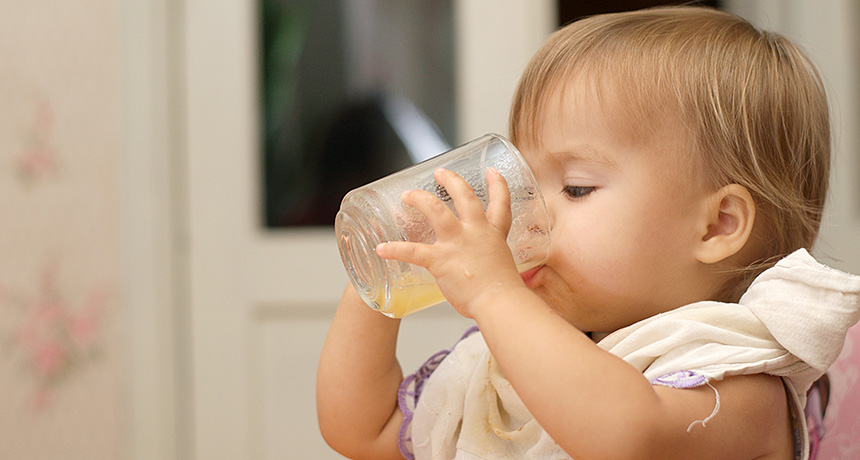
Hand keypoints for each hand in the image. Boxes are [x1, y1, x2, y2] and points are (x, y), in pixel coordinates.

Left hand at [375, 168, 524, 317]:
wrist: (500, 303)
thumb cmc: (502, 294)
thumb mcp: (501, 268)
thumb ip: (487, 263)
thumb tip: (478, 274)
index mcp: (493, 235)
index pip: (500, 203)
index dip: (496, 184)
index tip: (490, 171)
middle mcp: (475, 232)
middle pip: (464, 196)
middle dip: (451, 180)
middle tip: (440, 173)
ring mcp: (457, 244)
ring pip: (436, 210)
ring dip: (420, 199)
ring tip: (407, 195)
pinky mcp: (440, 260)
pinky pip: (412, 251)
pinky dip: (395, 249)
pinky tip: (381, 248)